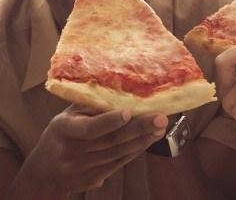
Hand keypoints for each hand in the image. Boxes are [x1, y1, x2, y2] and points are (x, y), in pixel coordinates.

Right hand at [21, 104, 167, 194]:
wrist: (43, 172)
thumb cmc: (61, 133)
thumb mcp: (68, 115)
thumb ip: (90, 106)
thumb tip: (122, 88)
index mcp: (63, 129)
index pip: (88, 128)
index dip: (109, 121)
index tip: (128, 112)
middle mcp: (72, 151)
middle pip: (110, 141)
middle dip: (139, 129)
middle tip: (160, 118)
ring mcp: (81, 169)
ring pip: (118, 153)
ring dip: (143, 140)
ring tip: (160, 128)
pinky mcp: (92, 179)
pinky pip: (119, 163)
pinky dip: (136, 151)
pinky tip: (148, 140)